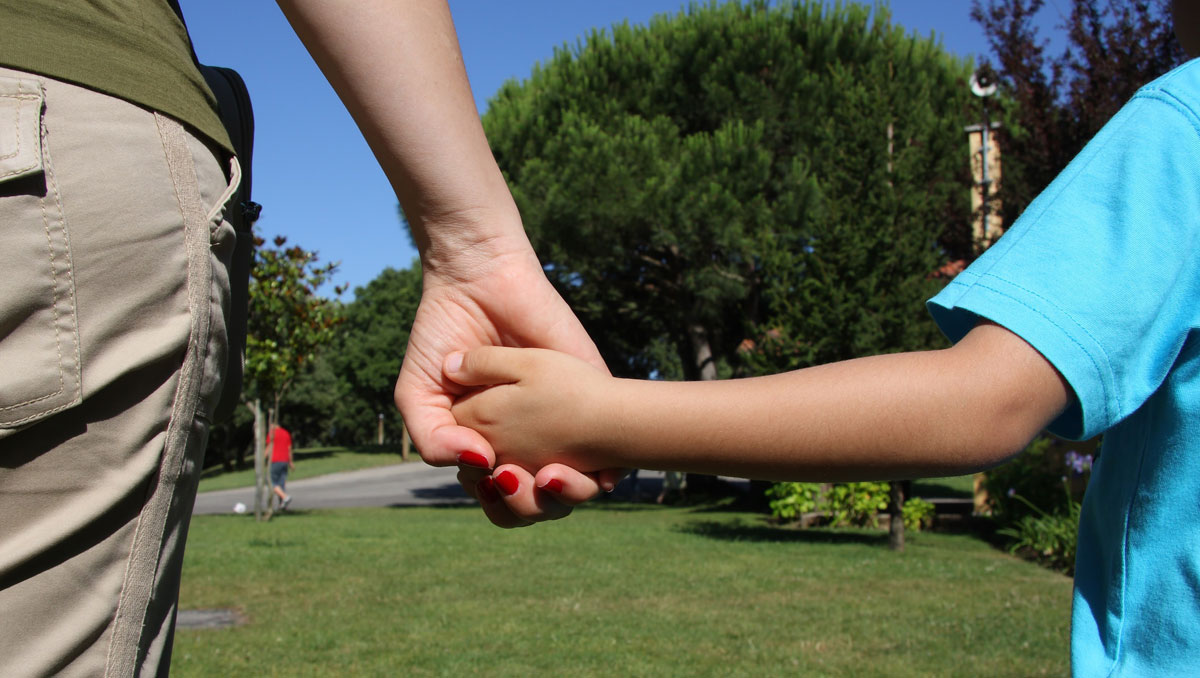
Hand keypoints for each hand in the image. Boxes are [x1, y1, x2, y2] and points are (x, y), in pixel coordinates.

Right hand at [394, 235, 623, 525]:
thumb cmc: (443, 339)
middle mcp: (532, 441)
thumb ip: (433, 440)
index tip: (488, 480)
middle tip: (512, 478)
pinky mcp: (594, 391)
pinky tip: (571, 459)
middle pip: (542, 503)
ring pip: (580, 486)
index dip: (499, 503)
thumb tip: (480, 464)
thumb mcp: (418, 395)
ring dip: (564, 496)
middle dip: (528, 505)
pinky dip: (600, 469)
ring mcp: (566, 420)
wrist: (476, 282)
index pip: (505, 501)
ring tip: (543, 473)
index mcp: (494, 447)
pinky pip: (613, 447)